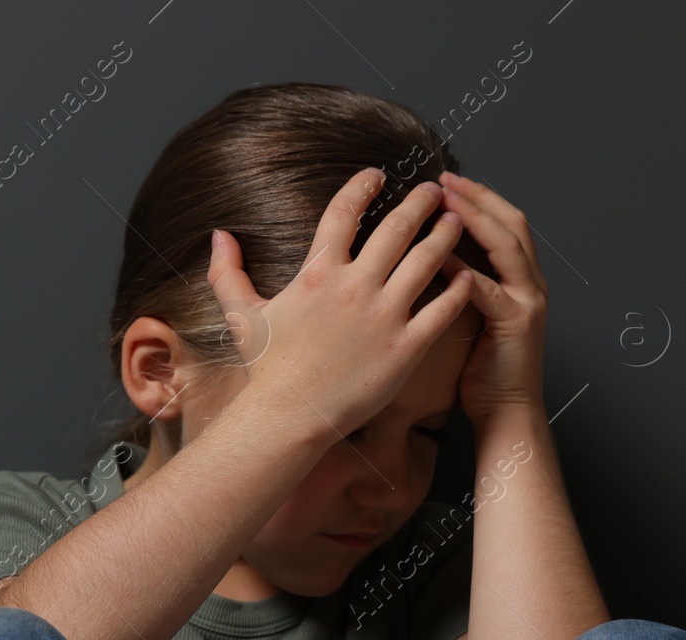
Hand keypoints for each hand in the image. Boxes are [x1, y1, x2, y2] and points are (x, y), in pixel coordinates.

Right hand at [206, 169, 476, 438]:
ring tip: (454, 220)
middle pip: (396, 228)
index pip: (343, 212)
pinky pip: (443, 309)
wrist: (289, 417)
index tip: (377, 176)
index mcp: (318, 272)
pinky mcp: (406, 346)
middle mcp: (355, 286)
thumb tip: (218, 235)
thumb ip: (227, 272)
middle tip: (431, 189)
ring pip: (427, 260)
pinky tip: (468, 276)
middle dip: (418, 202)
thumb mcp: (241, 315)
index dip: (361, 187)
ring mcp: (384, 315)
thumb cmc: (266, 369)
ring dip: (444, 234)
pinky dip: (459, 289)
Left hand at [435, 172, 548, 422]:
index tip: (445, 183)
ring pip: (507, 246)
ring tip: (445, 202)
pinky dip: (465, 270)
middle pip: (511, 224)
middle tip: (444, 180)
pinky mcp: (518, 324)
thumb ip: (458, 288)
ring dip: (476, 220)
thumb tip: (424, 261)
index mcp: (519, 281)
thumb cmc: (478, 372)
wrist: (505, 413)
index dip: (478, 200)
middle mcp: (530, 285)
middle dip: (478, 198)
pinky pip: (490, 289)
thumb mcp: (469, 319)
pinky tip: (440, 257)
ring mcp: (529, 302)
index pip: (503, 225)